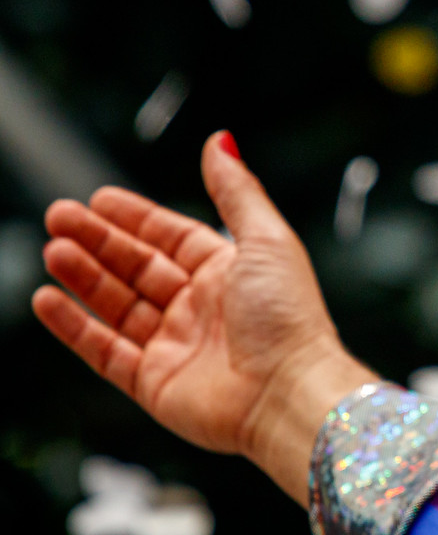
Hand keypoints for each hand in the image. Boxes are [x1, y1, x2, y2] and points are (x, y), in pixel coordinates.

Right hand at [32, 131, 375, 504]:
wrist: (287, 392)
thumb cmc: (289, 318)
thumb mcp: (267, 239)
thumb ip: (237, 191)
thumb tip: (222, 141)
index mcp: (232, 273)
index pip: (174, 237)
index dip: (136, 218)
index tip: (99, 199)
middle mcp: (202, 308)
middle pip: (138, 268)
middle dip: (99, 242)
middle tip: (59, 216)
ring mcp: (176, 346)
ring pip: (117, 305)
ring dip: (84, 276)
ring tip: (53, 250)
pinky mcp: (154, 383)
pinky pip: (104, 350)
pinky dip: (74, 326)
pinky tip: (50, 300)